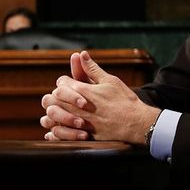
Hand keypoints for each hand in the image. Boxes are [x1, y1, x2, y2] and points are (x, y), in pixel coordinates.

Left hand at [40, 50, 159, 143]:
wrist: (136, 123)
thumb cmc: (124, 100)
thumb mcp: (110, 80)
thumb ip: (92, 68)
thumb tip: (82, 54)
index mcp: (83, 91)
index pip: (61, 82)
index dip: (63, 82)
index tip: (68, 84)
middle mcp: (77, 106)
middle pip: (53, 99)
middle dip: (55, 97)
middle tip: (60, 98)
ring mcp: (79, 122)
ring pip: (54, 116)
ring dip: (54, 112)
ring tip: (59, 112)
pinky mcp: (82, 135)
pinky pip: (61, 133)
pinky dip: (57, 130)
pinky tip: (60, 128)